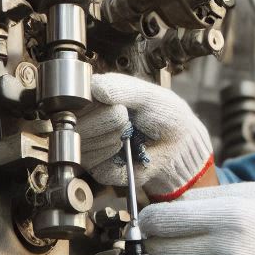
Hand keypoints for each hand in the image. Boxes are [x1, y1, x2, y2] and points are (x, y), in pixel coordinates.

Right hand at [80, 73, 212, 198]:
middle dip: (109, 120)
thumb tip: (95, 86)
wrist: (179, 146)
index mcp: (97, 98)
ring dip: (113, 139)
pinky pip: (95, 164)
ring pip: (84, 142)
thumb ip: (122, 87)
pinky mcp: (97, 168)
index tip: (115, 104)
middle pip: (78, 121)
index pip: (75, 97)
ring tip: (129, 135)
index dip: (93, 101)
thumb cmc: (165, 116)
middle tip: (128, 120)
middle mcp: (89, 121)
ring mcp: (91, 145)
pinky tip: (126, 152)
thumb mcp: (147, 95)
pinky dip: (114, 158)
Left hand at [140, 182, 254, 254]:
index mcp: (226, 218)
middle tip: (175, 239)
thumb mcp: (248, 194)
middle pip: (159, 250)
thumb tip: (163, 205)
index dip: (149, 221)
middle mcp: (223, 252)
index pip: (160, 222)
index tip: (152, 222)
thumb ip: (204, 196)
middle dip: (160, 243)